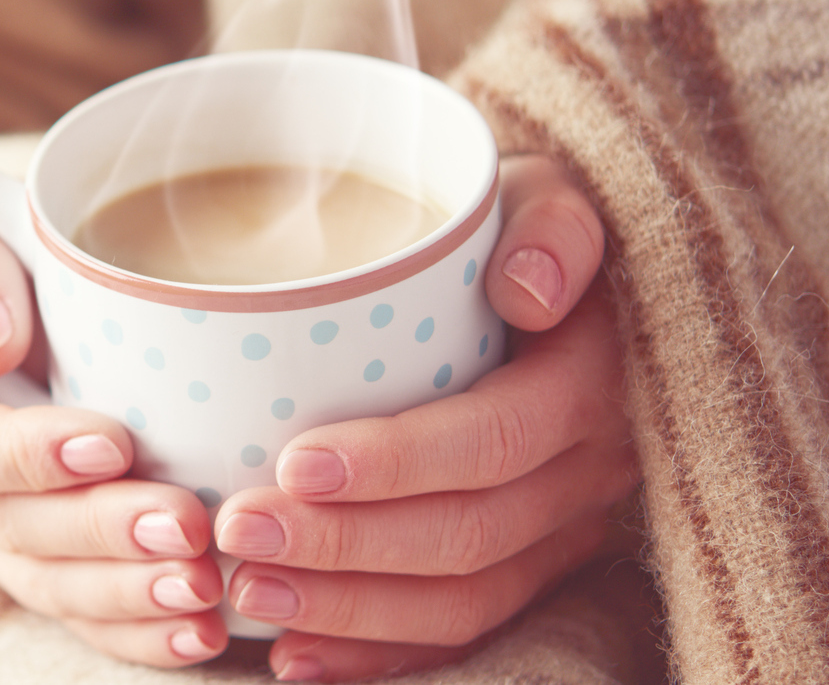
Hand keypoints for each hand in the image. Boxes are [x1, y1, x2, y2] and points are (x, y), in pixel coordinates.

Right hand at [0, 210, 229, 667]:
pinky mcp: (31, 562)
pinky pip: (78, 614)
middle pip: (3, 528)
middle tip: (186, 528)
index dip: (23, 457)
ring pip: (44, 584)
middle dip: (98, 535)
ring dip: (126, 594)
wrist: (14, 289)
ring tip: (204, 588)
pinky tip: (200, 633)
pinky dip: (140, 631)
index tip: (113, 440)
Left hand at [214, 156, 636, 680]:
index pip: (496, 440)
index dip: (398, 462)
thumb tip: (528, 288)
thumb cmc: (511, 226)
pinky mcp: (529, 570)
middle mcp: (589, 471)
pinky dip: (374, 656)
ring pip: (461, 601)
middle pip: (469, 536)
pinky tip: (291, 660)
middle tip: (237, 533)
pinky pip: (458, 634)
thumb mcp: (537, 191)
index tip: (294, 461)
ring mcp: (563, 533)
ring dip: (347, 611)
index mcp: (591, 381)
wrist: (552, 278)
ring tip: (245, 592)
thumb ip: (547, 221)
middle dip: (345, 548)